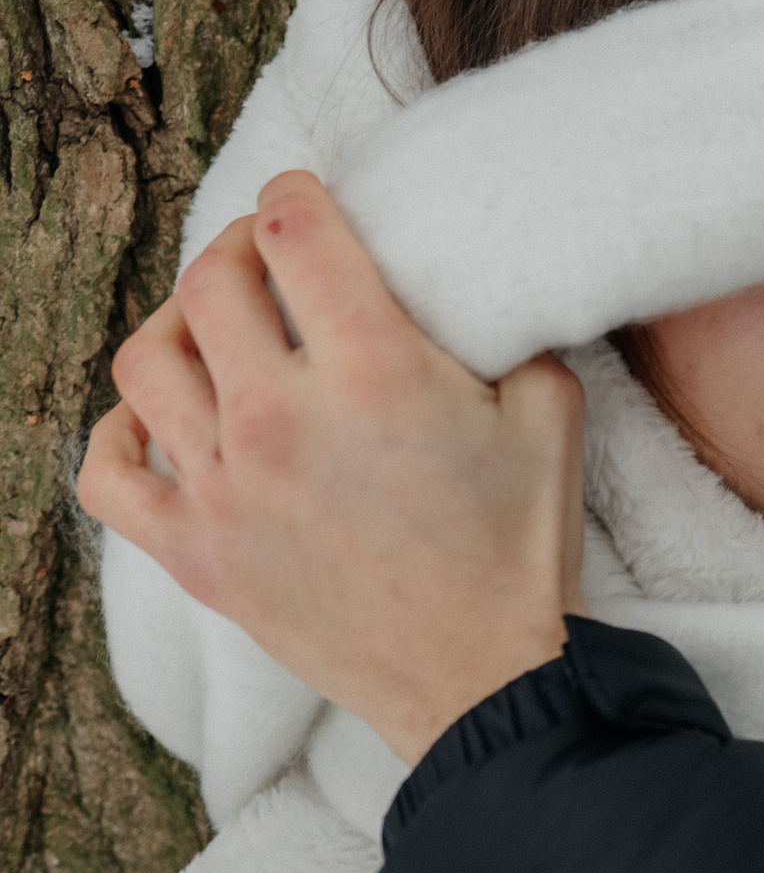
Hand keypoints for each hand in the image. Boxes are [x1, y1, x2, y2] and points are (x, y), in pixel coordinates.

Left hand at [78, 172, 586, 765]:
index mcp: (372, 371)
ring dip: (177, 325)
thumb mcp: (550, 413)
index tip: (304, 197)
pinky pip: (104, 473)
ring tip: (216, 330)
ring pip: (145, 362)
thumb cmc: (519, 549)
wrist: (482, 678)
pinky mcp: (193, 553)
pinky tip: (163, 420)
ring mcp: (223, 489)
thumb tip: (479, 290)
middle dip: (240, 251)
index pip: (293, 230)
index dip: (293, 193)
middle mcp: (280, 418)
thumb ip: (509, 334)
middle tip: (270, 259)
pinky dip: (118, 432)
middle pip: (210, 281)